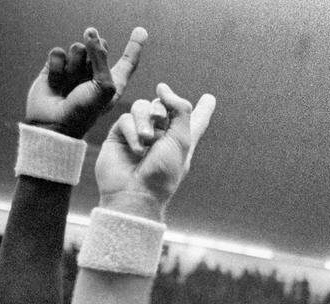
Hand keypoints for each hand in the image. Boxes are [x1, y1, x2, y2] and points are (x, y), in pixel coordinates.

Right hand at [27, 27, 145, 138]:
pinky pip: (58, 52)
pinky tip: (55, 83)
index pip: (127, 61)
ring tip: (69, 85)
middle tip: (86, 77)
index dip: (135, 46)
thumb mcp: (103, 87)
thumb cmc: (84, 111)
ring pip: (77, 48)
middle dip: (92, 57)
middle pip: (98, 47)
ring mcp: (75, 70)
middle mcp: (95, 74)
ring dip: (73, 65)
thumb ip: (101, 58)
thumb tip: (91, 32)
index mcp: (113, 82)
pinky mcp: (55, 68)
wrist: (53, 124)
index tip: (141, 31)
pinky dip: (56, 67)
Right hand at [96, 83, 215, 220]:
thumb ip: (180, 109)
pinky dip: (132, 131)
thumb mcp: (182, 140)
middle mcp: (162, 135)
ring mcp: (140, 134)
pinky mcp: (120, 135)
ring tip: (147, 140)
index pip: (195, 120)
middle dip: (161, 110)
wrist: (135, 191)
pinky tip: (136, 149)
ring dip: (145, 120)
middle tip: (160, 122)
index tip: (210, 98)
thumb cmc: (163, 171)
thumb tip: (163, 87)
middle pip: (162, 105)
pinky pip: (125, 119)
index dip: (204, 110)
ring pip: (141, 107)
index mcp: (182, 140)